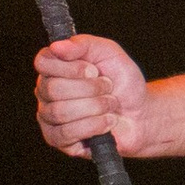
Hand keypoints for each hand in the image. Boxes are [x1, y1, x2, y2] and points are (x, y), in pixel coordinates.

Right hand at [34, 33, 154, 158]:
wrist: (141, 112)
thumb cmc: (123, 81)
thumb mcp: (109, 53)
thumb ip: (84, 44)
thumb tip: (57, 46)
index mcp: (54, 68)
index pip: (43, 62)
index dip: (70, 67)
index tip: (93, 70)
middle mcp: (46, 92)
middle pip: (53, 88)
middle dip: (91, 88)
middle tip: (108, 88)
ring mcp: (49, 117)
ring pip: (60, 111)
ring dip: (96, 107)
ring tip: (110, 104)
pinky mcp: (58, 139)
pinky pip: (66, 133)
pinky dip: (94, 125)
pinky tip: (107, 122)